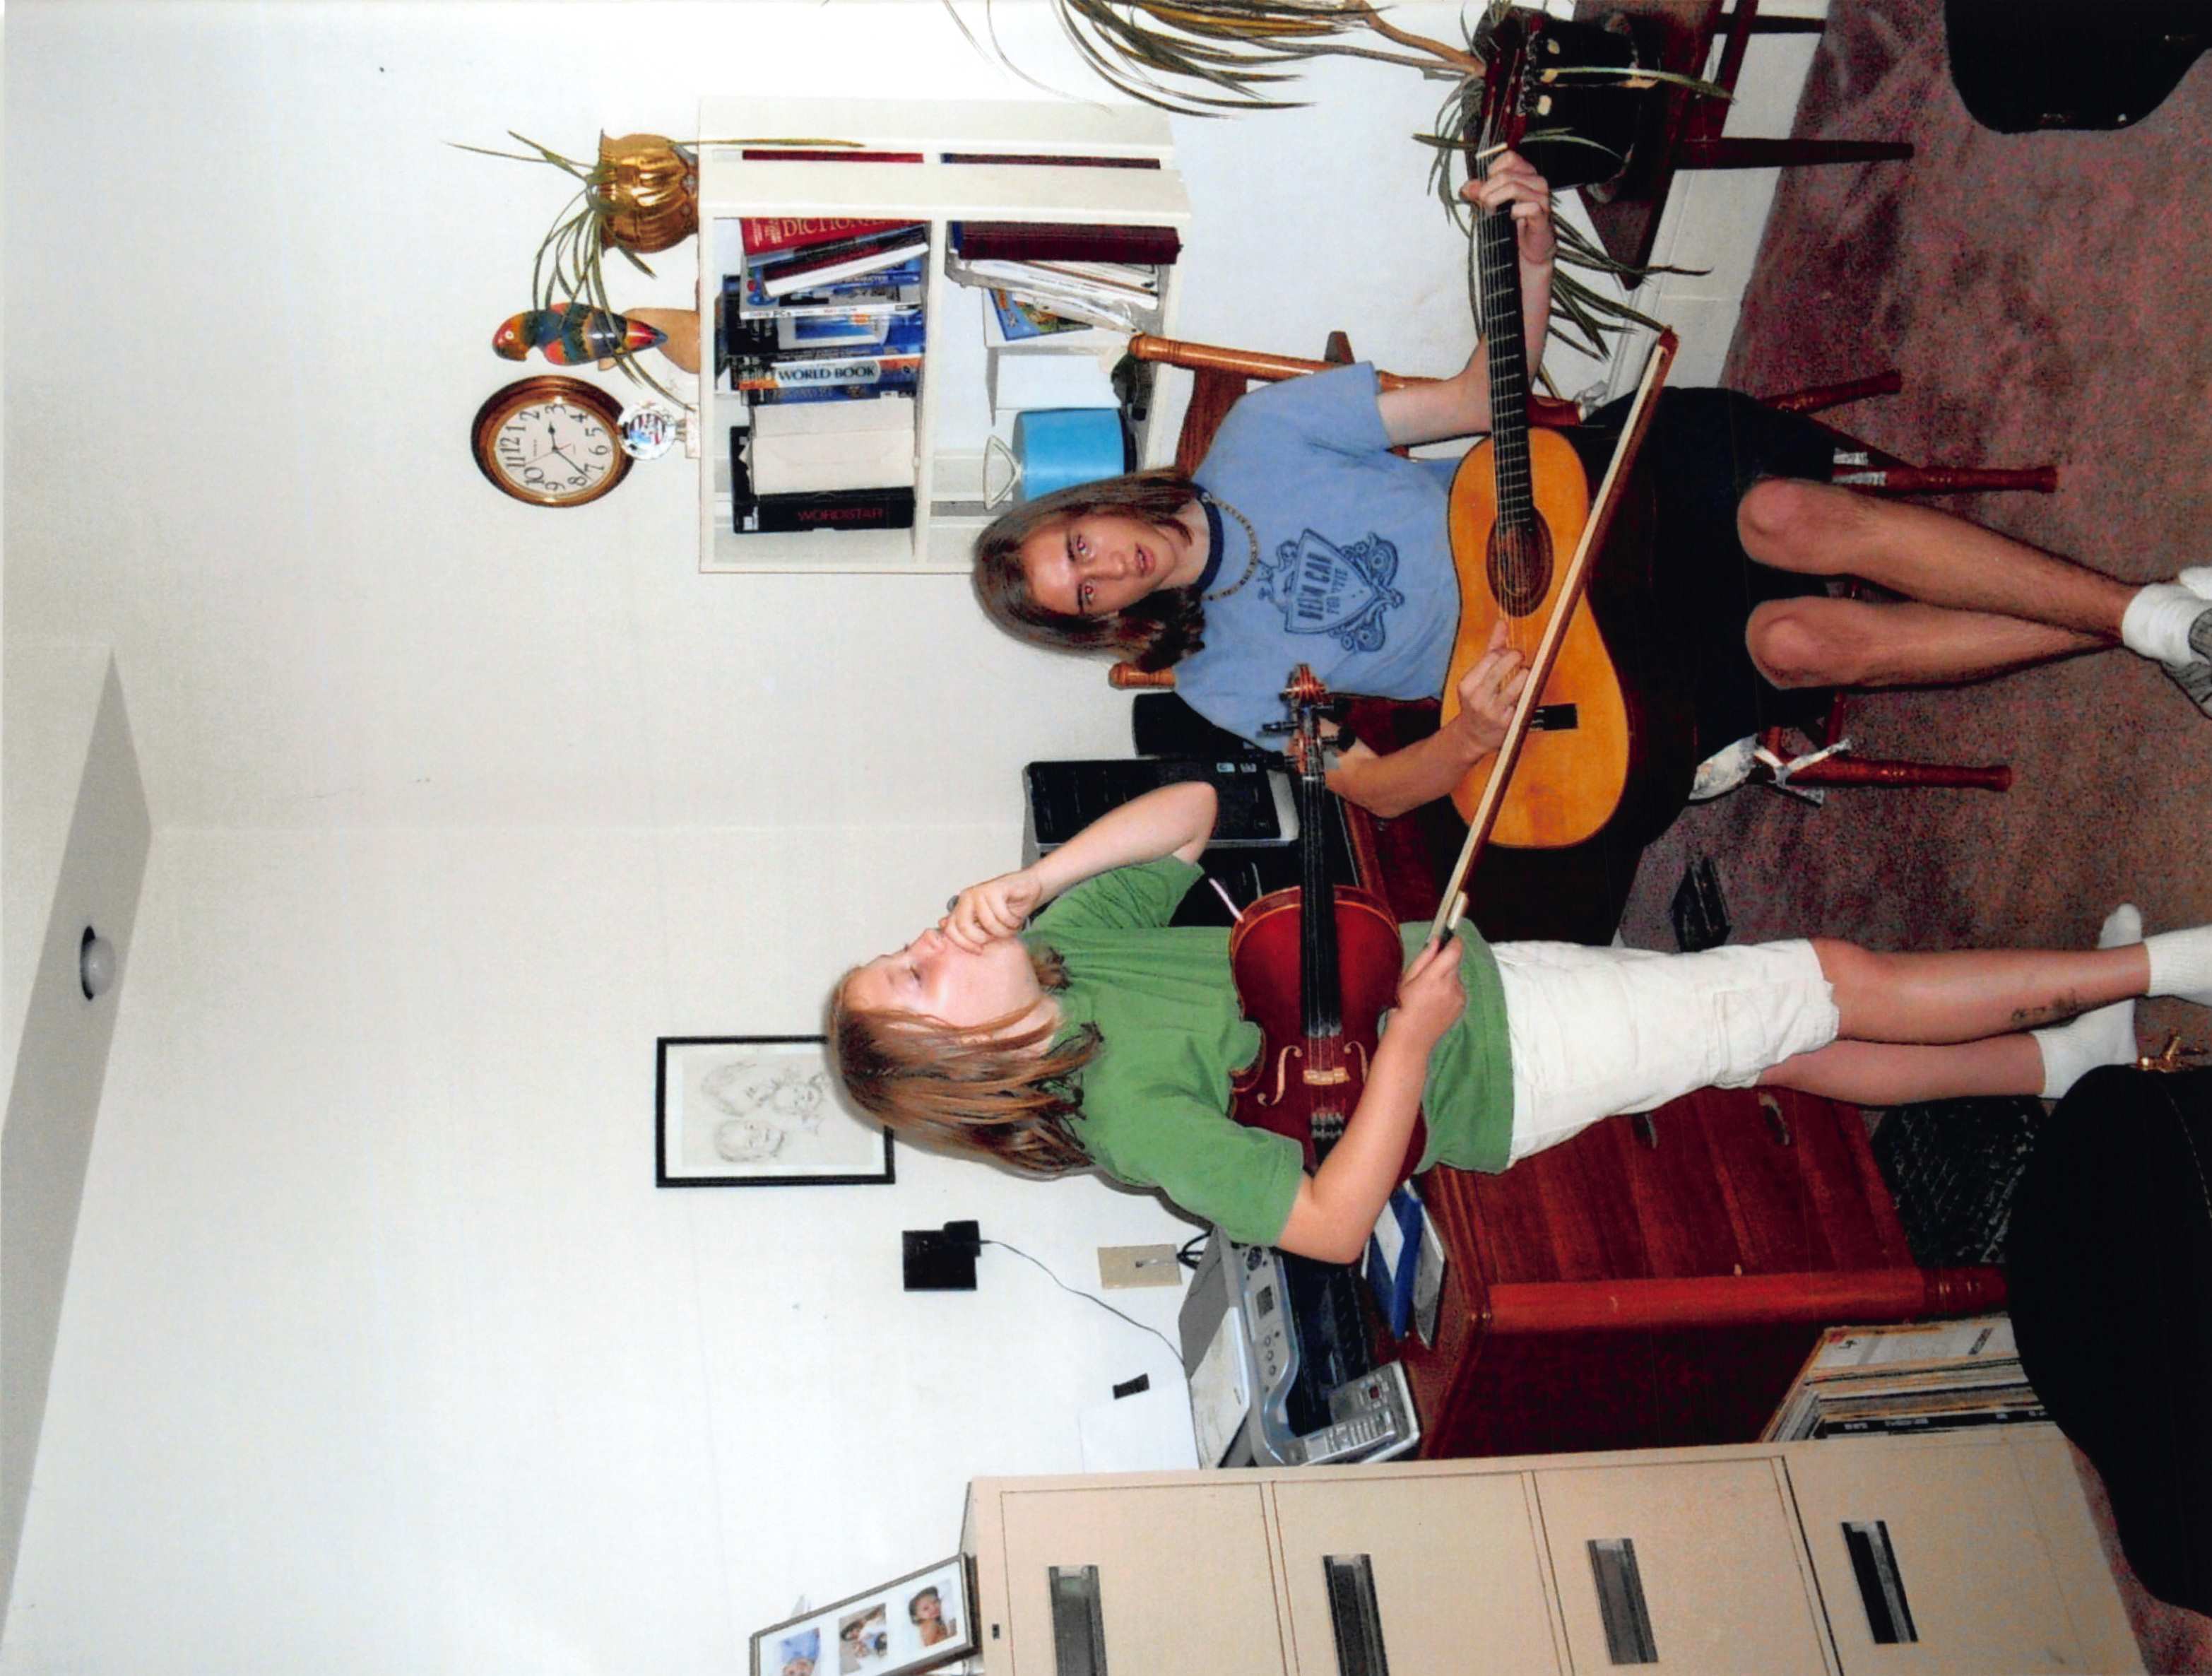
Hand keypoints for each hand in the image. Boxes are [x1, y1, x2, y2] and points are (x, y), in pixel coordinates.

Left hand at [939, 869, 1045, 950]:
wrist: (1029, 888)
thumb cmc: (1008, 907)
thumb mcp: (987, 922)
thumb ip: (968, 926)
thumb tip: (941, 924)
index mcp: (961, 906)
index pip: (950, 929)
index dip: (964, 944)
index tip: (980, 950)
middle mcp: (967, 897)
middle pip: (965, 927)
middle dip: (983, 938)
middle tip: (997, 936)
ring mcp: (980, 891)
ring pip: (988, 923)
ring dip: (1004, 930)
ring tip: (1011, 927)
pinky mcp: (996, 889)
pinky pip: (1002, 915)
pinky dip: (1013, 922)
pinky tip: (1016, 919)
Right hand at [1393, 933, 1466, 1047]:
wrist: (1412, 1038)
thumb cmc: (1403, 1008)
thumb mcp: (1406, 980)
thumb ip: (1424, 958)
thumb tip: (1436, 941)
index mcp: (1434, 978)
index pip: (1454, 951)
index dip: (1454, 941)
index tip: (1449, 938)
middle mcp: (1451, 986)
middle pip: (1455, 962)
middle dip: (1445, 961)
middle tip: (1429, 972)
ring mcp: (1459, 996)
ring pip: (1456, 976)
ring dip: (1446, 977)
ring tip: (1429, 992)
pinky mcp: (1462, 1005)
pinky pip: (1458, 989)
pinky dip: (1449, 990)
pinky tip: (1436, 1001)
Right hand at [1448, 620, 1529, 755]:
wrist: (1472, 736)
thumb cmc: (1479, 699)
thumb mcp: (1479, 674)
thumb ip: (1492, 647)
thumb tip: (1502, 622)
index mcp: (1468, 684)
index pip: (1491, 657)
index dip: (1506, 651)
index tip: (1513, 653)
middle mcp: (1477, 698)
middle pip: (1501, 668)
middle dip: (1516, 658)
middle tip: (1521, 657)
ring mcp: (1492, 711)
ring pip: (1516, 685)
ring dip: (1525, 675)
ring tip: (1526, 673)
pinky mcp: (1507, 723)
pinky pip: (1523, 702)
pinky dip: (1528, 693)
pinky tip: (1526, 692)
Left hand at [1460, 148, 1555, 267]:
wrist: (1527, 250)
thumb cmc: (1513, 225)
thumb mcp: (1492, 205)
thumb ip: (1480, 194)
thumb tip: (1467, 187)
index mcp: (1525, 174)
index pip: (1509, 158)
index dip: (1492, 171)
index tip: (1485, 187)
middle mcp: (1536, 182)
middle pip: (1507, 174)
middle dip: (1487, 190)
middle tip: (1483, 203)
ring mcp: (1542, 197)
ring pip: (1515, 187)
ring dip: (1496, 200)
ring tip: (1491, 211)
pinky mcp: (1543, 214)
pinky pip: (1528, 207)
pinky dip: (1514, 212)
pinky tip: (1511, 218)